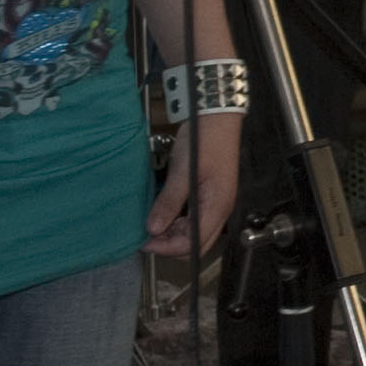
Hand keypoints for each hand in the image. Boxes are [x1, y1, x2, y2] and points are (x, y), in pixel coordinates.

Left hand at [146, 107, 242, 257]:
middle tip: (147, 237)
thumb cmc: (204, 141)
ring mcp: (216, 202)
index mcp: (217, 206)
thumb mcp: (182, 172)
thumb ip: (169, 203)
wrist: (218, 118)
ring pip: (195, 232)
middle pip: (197, 243)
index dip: (168, 247)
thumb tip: (153, 229)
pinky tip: (163, 214)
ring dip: (174, 234)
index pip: (193, 243)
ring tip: (152, 224)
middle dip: (172, 245)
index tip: (145, 242)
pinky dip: (178, 222)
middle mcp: (220, 209)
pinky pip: (194, 218)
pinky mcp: (210, 194)